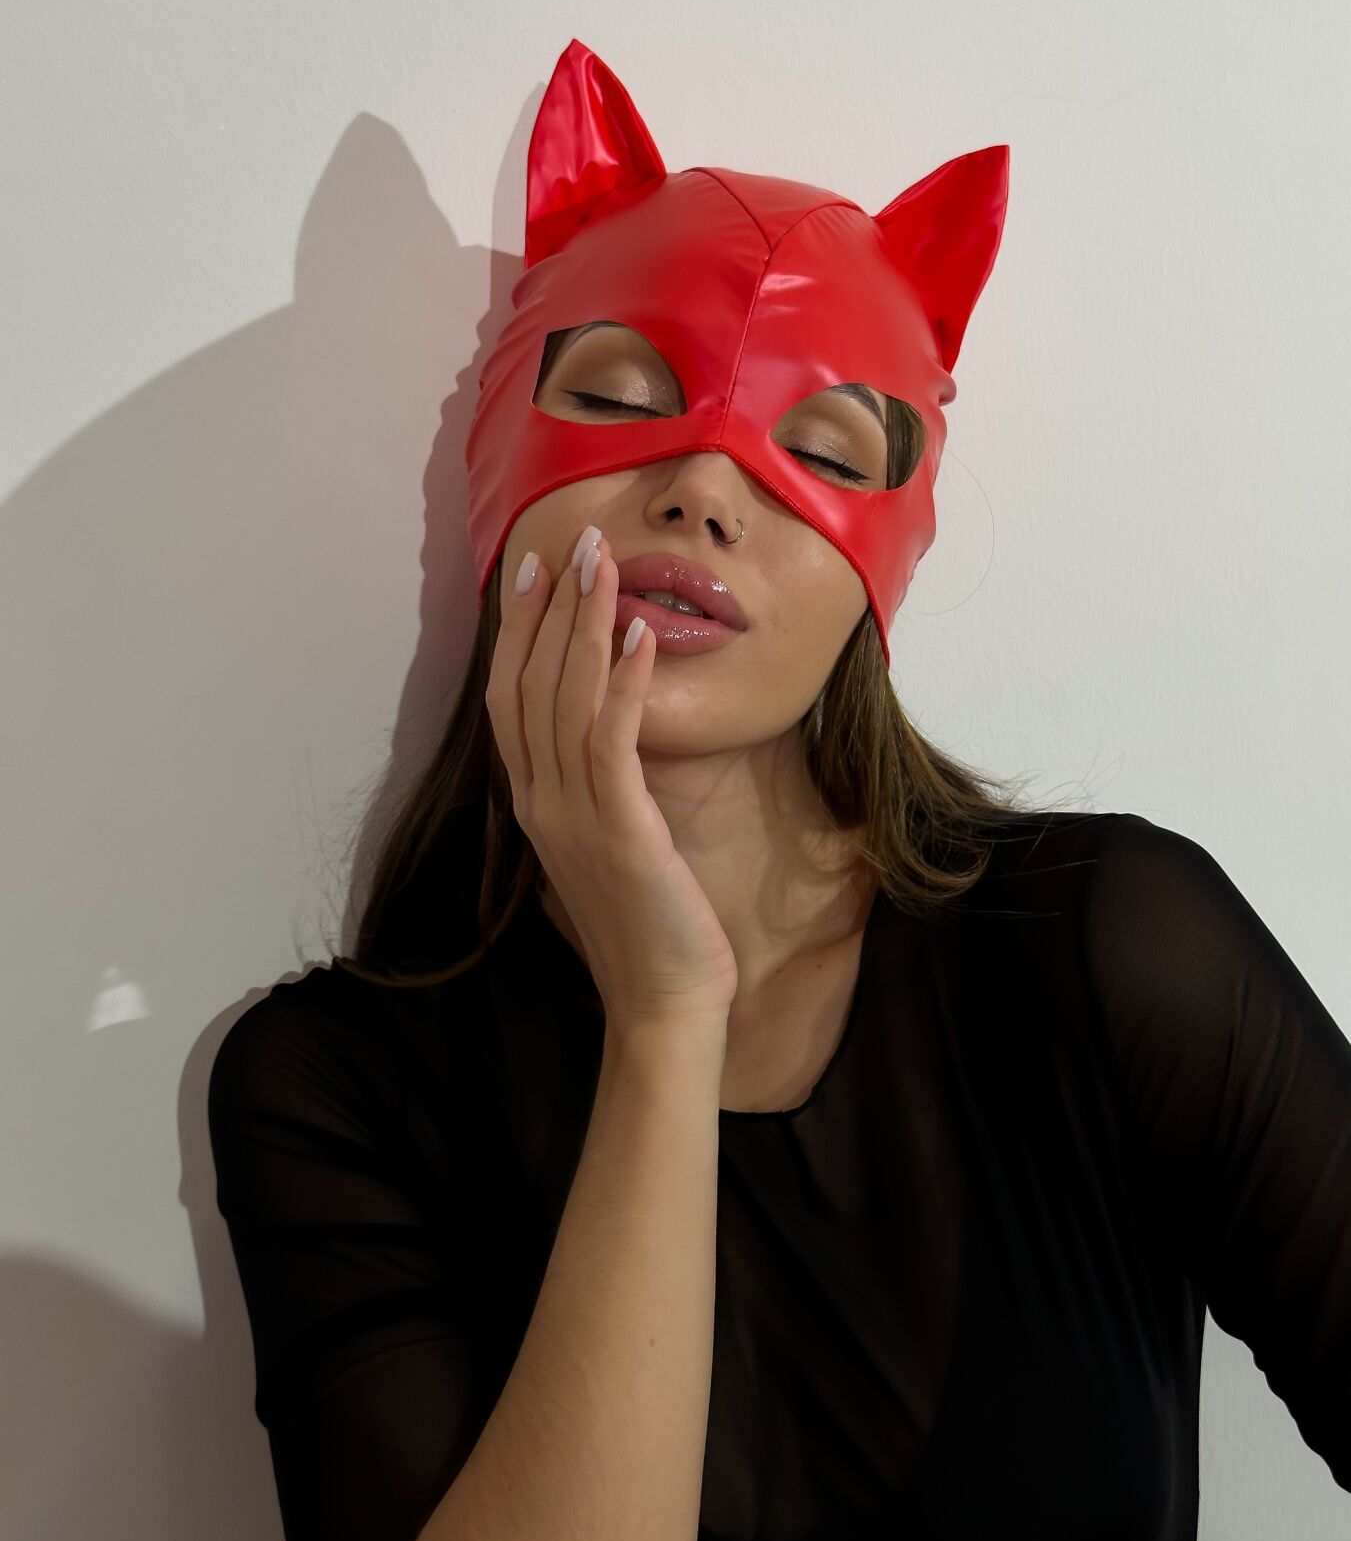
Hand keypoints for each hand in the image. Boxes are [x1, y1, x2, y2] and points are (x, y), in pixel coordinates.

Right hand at [486, 529, 738, 1030]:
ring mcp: (573, 815)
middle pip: (529, 683)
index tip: (532, 569)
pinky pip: (612, 740)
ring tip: (603, 562)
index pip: (510, 697)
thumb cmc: (642, 922)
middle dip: (549, 605)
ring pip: (564, 698)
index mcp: (531, 802)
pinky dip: (622, 682)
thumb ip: (591, 786)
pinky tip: (639, 634)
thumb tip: (602, 728)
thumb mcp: (605, 840)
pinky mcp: (620, 829)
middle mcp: (539, 801)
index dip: (517, 630)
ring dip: (583, 623)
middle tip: (572, 539)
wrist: (660, 1001)